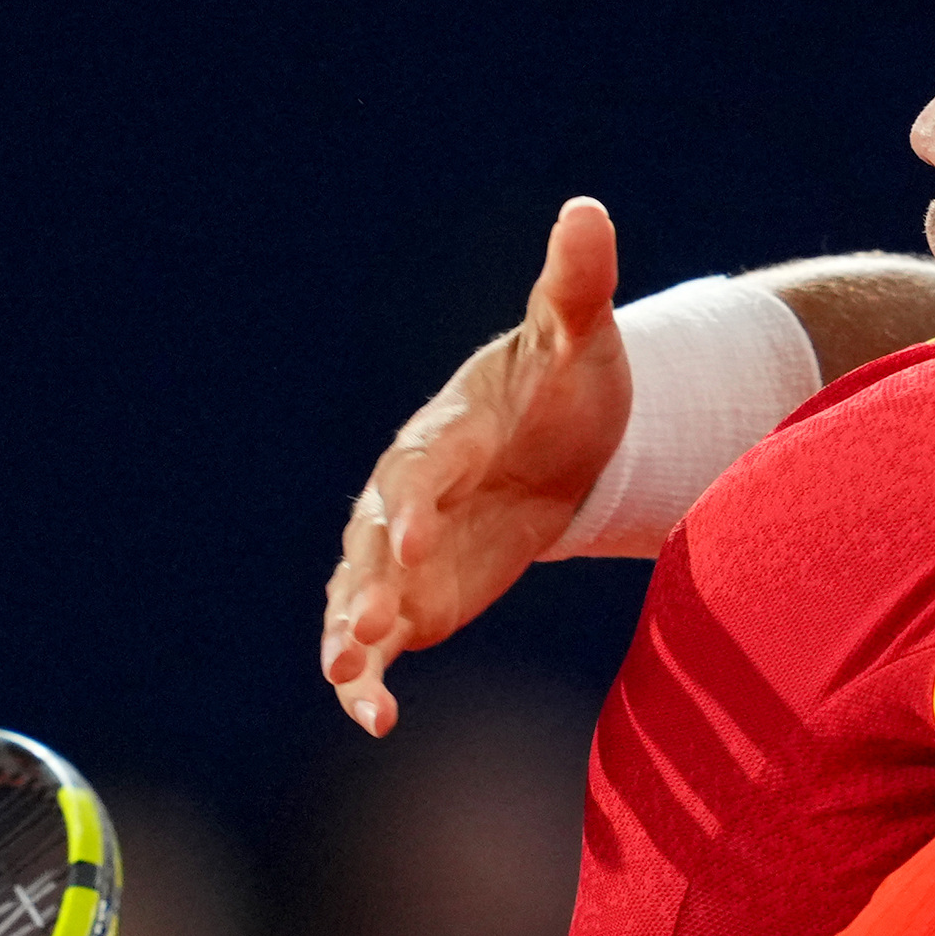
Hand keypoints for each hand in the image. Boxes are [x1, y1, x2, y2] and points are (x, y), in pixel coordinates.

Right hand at [319, 199, 632, 736]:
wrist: (563, 438)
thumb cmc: (568, 383)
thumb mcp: (579, 336)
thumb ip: (576, 285)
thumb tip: (587, 211)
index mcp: (445, 433)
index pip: (421, 466)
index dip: (414, 500)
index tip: (413, 534)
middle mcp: (409, 494)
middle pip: (371, 539)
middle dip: (367, 582)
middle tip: (361, 630)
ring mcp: (405, 552)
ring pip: (360, 595)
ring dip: (351, 637)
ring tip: (347, 680)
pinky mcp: (418, 599)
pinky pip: (382, 643)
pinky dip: (371, 682)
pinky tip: (376, 724)